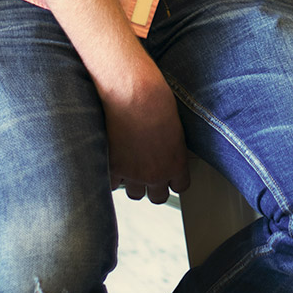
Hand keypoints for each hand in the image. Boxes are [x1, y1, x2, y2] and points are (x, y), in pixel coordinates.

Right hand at [102, 66, 189, 203]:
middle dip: (155, 187)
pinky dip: (114, 176)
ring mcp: (133, 174)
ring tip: (131, 166)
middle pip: (158, 197)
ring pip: (135, 194)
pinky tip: (115, 162)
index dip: (173, 180)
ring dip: (134, 183)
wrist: (132, 95)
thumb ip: (171, 146)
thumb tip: (165, 151)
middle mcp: (156, 173)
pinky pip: (113, 184)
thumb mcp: (174, 125)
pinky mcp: (113, 168)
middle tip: (148, 172)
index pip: (180, 187)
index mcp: (176, 162)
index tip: (168, 174)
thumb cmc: (155, 100)